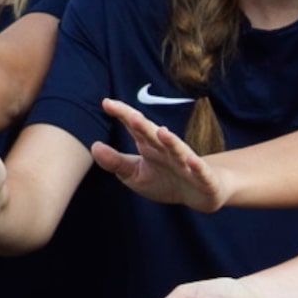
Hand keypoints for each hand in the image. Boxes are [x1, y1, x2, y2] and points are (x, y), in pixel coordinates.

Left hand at [94, 98, 232, 211]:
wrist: (202, 193)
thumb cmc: (166, 181)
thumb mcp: (135, 174)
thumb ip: (115, 162)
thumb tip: (93, 146)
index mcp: (151, 146)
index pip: (136, 127)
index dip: (123, 115)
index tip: (106, 103)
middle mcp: (169, 151)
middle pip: (155, 136)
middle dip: (145, 127)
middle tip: (131, 116)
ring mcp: (188, 164)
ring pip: (179, 150)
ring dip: (172, 142)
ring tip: (162, 132)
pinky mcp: (204, 179)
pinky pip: (200, 172)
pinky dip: (197, 167)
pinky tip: (191, 161)